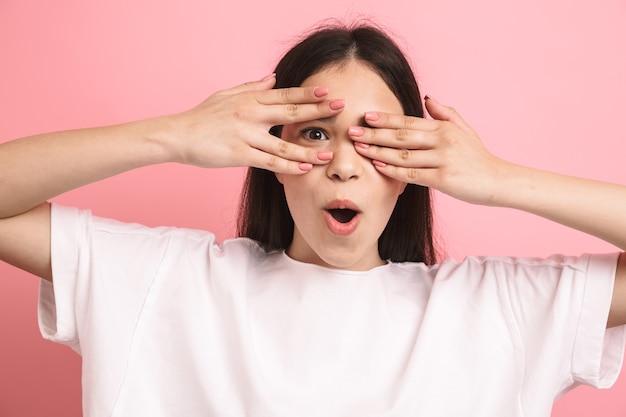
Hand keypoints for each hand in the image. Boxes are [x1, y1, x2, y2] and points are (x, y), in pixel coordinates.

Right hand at [166, 74, 343, 173]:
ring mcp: (246, 135)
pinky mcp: (239, 154)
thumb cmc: (202, 117)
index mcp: (250, 99)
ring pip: (284, 144)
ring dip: (309, 149)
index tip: (328, 92)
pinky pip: (269, 162)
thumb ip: (252, 87)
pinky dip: (288, 166)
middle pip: (291, 112)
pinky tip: (304, 169)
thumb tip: (273, 77)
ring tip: (329, 154)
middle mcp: (251, 114)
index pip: (285, 95)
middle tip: (340, 109)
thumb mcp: (226, 95)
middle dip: (318, 111)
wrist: (177, 135)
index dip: (308, 94)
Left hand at [350, 96, 507, 204]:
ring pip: (403, 155)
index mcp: (443, 128)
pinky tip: (378, 165)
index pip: (408, 122)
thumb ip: (445, 113)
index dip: (385, 119)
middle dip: (374, 133)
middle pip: (401, 136)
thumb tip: (427, 97)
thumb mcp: (464, 130)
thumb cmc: (478, 157)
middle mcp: (442, 140)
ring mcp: (443, 159)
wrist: (498, 180)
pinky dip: (393, 170)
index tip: (365, 116)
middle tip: (352, 131)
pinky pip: (412, 174)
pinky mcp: (443, 178)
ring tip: (359, 147)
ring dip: (378, 151)